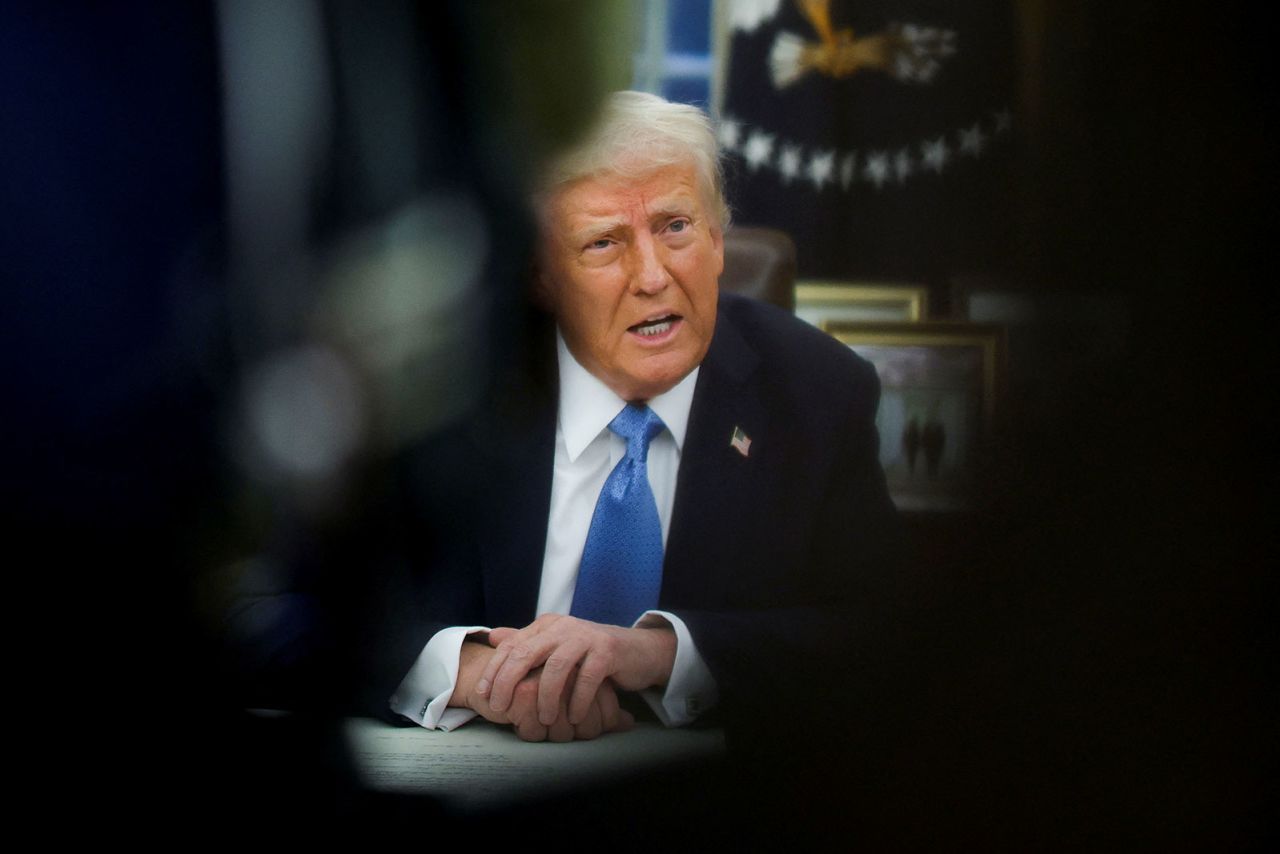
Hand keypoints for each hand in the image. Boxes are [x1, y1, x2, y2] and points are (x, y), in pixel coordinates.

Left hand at [475, 614, 676, 727]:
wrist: (638, 651)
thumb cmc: (591, 655)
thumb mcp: (556, 646)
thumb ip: (525, 642)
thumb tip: (491, 637)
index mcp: (547, 625)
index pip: (512, 645)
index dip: (494, 670)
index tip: (483, 694)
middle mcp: (564, 626)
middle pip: (527, 652)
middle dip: (509, 682)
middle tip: (501, 709)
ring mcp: (586, 636)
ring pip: (557, 667)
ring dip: (547, 697)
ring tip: (545, 719)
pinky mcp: (607, 649)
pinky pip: (587, 678)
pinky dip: (578, 700)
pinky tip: (574, 716)